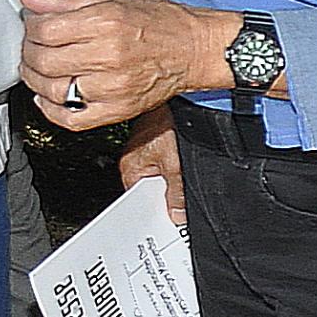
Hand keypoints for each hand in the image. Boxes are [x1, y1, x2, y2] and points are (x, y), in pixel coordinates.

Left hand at [19, 0, 228, 127]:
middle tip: (30, 47)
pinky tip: (47, 97)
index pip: (45, 30)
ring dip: (34, 81)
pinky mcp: (118, 110)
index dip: (30, 29)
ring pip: (53, 90)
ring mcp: (113, 87)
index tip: (32, 26)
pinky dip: (51, 111)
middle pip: (44, 61)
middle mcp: (109, 55)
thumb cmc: (158, 21)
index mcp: (106, 21)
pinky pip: (73, 120)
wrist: (193, 48)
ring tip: (36, 70)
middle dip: (28, 53)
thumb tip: (31, 1)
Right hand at [120, 104, 186, 226]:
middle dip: (165, 201)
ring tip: (183, 193)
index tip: (165, 227)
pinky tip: (185, 173)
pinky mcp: (158, 144)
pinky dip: (176, 172)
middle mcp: (135, 162)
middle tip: (179, 213)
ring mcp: (146, 153)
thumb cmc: (168, 120)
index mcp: (131, 169)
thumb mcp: (175, 162)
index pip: (138, 204)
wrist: (172, 89)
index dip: (153, 215)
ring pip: (160, 180)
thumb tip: (176, 216)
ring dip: (172, 186)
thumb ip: (175, 191)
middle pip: (151, 193)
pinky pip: (167, 167)